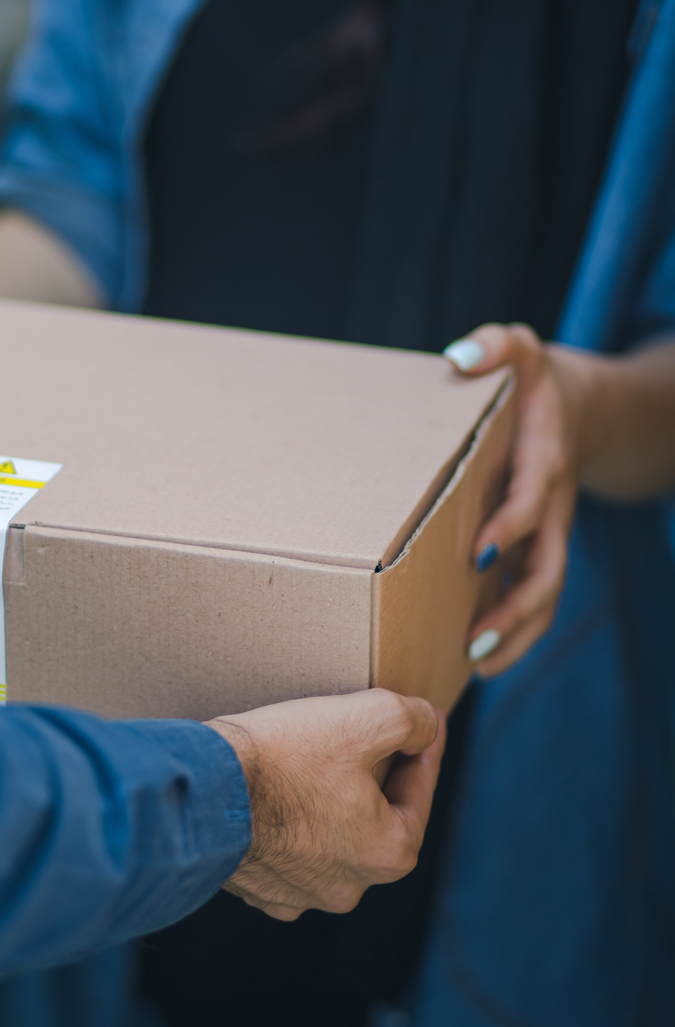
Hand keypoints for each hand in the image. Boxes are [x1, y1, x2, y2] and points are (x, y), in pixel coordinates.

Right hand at [207, 689, 444, 920]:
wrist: (201, 789)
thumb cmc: (282, 756)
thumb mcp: (365, 717)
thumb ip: (412, 719)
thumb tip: (426, 724)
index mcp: (388, 852)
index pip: (419, 789)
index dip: (421, 746)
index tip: (420, 721)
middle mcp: (350, 886)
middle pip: (375, 818)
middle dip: (373, 777)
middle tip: (360, 738)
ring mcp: (300, 894)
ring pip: (330, 838)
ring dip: (328, 805)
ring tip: (312, 763)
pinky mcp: (259, 889)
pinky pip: (286, 853)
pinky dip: (287, 827)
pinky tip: (275, 798)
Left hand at [443, 324, 593, 675]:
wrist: (580, 408)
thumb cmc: (533, 382)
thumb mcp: (520, 351)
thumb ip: (495, 347)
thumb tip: (458, 358)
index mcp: (544, 462)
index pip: (532, 501)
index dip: (511, 527)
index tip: (478, 552)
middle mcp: (550, 506)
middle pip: (546, 569)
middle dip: (515, 608)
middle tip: (476, 641)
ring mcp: (547, 534)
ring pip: (543, 594)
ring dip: (516, 633)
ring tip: (476, 666)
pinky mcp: (535, 549)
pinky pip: (530, 596)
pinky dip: (512, 629)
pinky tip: (476, 659)